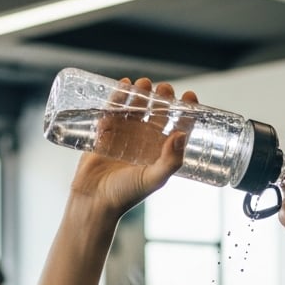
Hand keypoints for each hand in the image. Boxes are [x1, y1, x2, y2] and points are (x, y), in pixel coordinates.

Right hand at [68, 78, 191, 216]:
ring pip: (136, 108)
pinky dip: (117, 96)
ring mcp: (124, 135)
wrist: (94, 201)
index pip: (178, 126)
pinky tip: (124, 84)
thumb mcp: (154, 179)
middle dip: (163, 98)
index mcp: (160, 152)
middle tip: (164, 88)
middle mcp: (144, 141)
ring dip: (141, 93)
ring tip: (143, 83)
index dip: (186, 111)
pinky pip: (112, 109)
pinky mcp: (105, 133)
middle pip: (158, 112)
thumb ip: (170, 161)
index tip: (190, 95)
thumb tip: (182, 135)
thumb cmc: (126, 194)